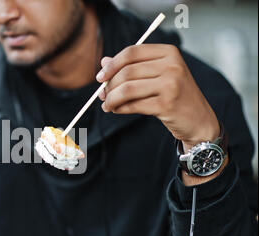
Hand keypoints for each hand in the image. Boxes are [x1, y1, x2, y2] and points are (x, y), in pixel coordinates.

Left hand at [96, 44, 219, 152]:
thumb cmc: (175, 96)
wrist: (198, 120)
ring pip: (127, 89)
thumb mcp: (158, 76)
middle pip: (127, 72)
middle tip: (102, 95)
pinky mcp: (167, 104)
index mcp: (169, 53)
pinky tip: (117, 110)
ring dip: (112, 99)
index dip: (112, 64)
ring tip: (107, 105)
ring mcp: (171, 84)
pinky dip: (120, 108)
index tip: (100, 77)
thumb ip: (132, 67)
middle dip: (109, 86)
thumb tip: (103, 61)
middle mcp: (172, 65)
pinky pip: (133, 105)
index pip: (131, 52)